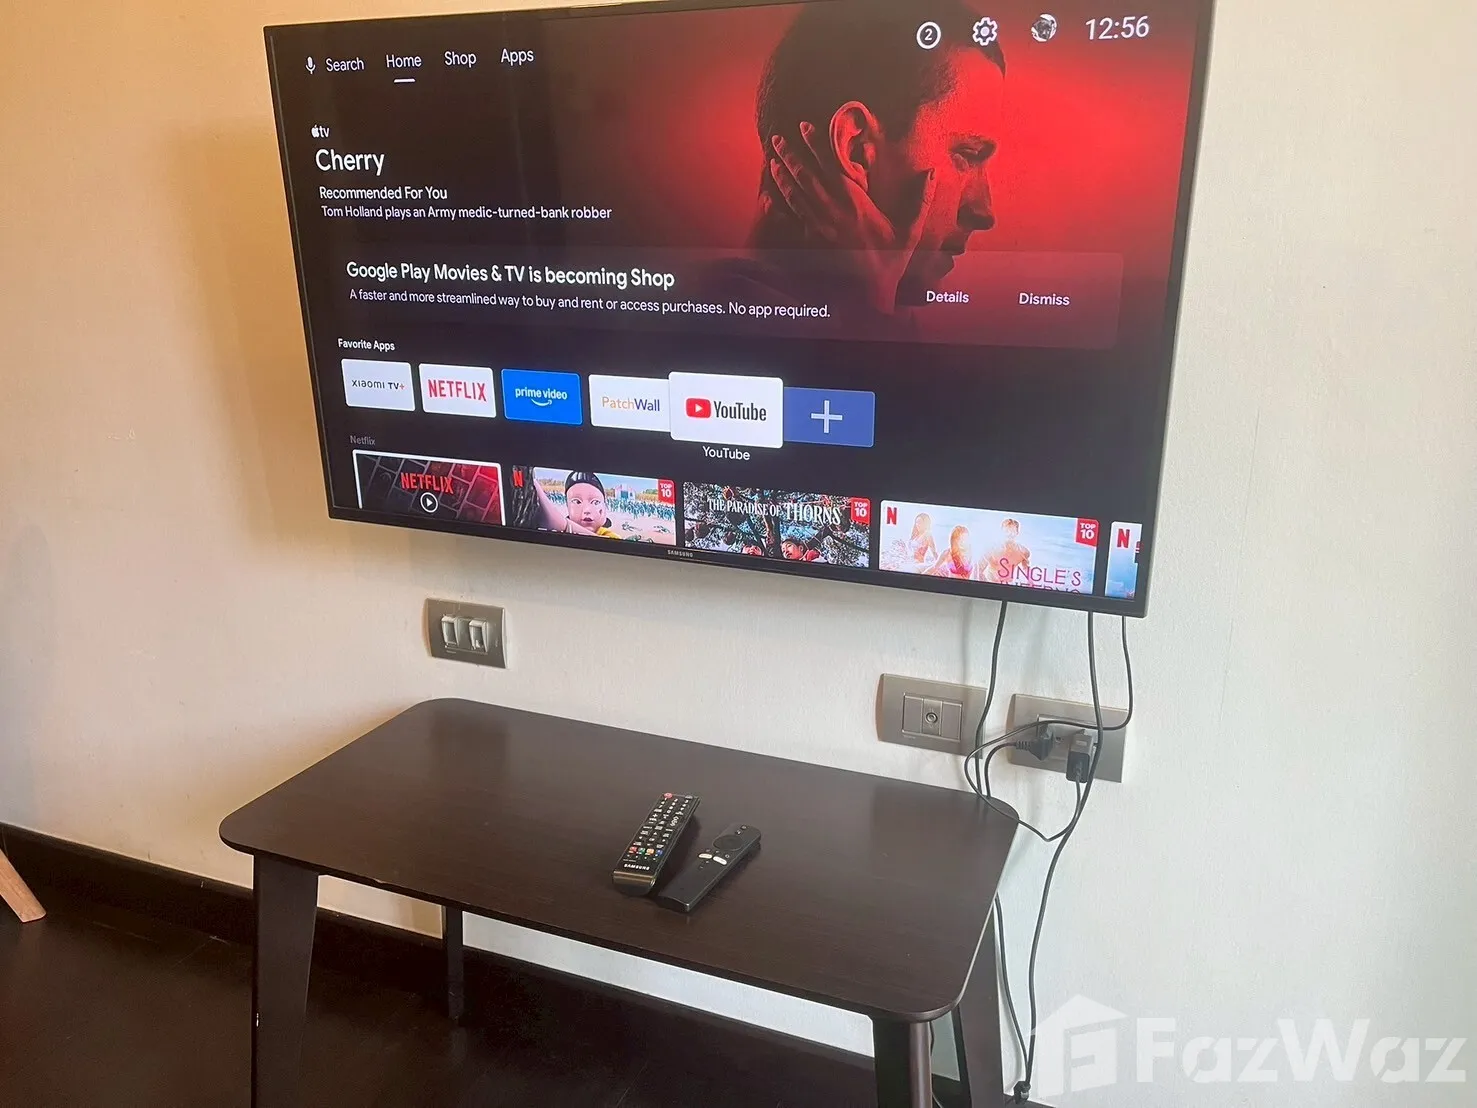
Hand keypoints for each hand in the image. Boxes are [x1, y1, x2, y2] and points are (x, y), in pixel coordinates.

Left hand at [768, 122, 935, 312]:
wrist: (873, 288)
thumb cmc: (893, 258)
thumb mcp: (912, 229)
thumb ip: (922, 199)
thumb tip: (934, 171)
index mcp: (857, 205)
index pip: (833, 168)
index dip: (818, 146)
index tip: (805, 127)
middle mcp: (835, 212)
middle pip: (808, 178)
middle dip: (793, 155)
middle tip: (778, 137)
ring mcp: (823, 225)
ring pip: (798, 194)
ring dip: (784, 173)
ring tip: (774, 155)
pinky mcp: (817, 236)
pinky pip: (797, 212)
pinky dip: (785, 196)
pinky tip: (776, 186)